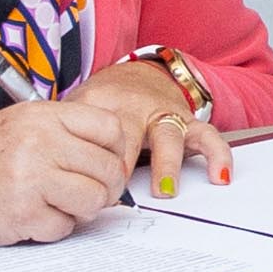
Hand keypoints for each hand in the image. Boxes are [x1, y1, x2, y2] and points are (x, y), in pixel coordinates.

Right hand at [0, 90, 157, 247]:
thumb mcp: (18, 125)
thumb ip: (63, 133)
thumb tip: (115, 156)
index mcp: (42, 115)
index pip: (111, 128)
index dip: (117, 151)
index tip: (107, 164)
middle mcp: (39, 142)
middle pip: (108, 169)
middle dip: (105, 188)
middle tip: (89, 194)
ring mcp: (30, 178)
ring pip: (93, 201)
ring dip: (82, 211)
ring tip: (59, 206)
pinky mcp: (19, 214)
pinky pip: (63, 228)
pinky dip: (53, 229)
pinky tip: (31, 218)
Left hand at [65, 58, 237, 200]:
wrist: (135, 76)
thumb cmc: (102, 103)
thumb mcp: (76, 110)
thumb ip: (65, 138)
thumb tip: (53, 180)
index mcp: (102, 103)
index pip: (94, 137)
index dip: (91, 168)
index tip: (88, 192)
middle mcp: (135, 105)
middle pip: (129, 135)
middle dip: (123, 168)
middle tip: (117, 195)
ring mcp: (164, 112)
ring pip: (168, 135)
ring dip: (166, 164)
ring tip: (165, 191)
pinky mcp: (188, 120)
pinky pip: (208, 135)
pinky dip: (217, 154)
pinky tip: (219, 175)